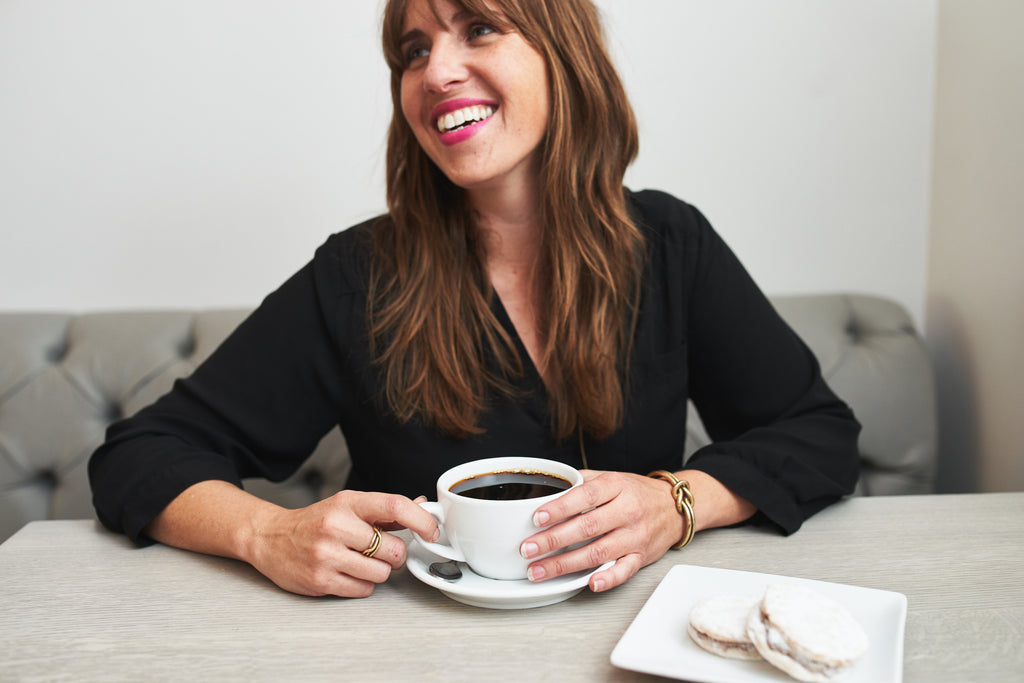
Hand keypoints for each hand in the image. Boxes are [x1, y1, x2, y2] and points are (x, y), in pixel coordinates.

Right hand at [247, 490, 438, 597]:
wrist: (270, 538)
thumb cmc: (315, 521)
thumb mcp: (348, 506)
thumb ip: (385, 509)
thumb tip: (422, 505)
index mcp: (348, 503)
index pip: (395, 506)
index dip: (421, 521)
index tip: (432, 531)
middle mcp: (336, 526)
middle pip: (394, 548)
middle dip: (394, 554)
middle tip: (382, 551)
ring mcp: (327, 555)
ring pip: (382, 573)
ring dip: (378, 571)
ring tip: (360, 562)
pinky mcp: (320, 581)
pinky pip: (363, 590)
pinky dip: (362, 584)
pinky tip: (347, 573)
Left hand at [517, 470, 684, 592]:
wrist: (673, 507)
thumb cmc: (636, 492)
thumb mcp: (610, 477)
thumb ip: (581, 481)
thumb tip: (547, 489)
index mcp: (616, 486)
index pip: (585, 496)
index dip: (560, 508)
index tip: (537, 518)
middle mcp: (627, 511)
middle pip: (587, 527)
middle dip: (553, 540)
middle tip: (528, 549)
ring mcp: (635, 536)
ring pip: (598, 552)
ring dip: (566, 564)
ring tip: (539, 571)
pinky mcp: (641, 557)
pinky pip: (624, 570)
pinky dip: (608, 579)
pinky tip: (589, 583)